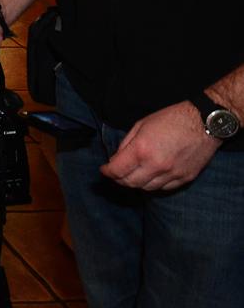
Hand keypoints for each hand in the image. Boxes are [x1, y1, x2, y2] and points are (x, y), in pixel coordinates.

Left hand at [101, 100, 222, 190]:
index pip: (117, 171)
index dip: (107, 172)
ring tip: (134, 174)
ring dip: (136, 183)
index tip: (104, 170)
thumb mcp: (141, 125)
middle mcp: (156, 166)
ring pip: (146, 188)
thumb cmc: (171, 119)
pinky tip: (151, 176)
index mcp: (142, 150)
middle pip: (130, 183)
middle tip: (117, 173)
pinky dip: (154, 184)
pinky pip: (164, 188)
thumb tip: (116, 159)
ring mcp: (172, 174)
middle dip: (119, 179)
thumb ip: (126, 144)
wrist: (204, 122)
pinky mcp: (185, 178)